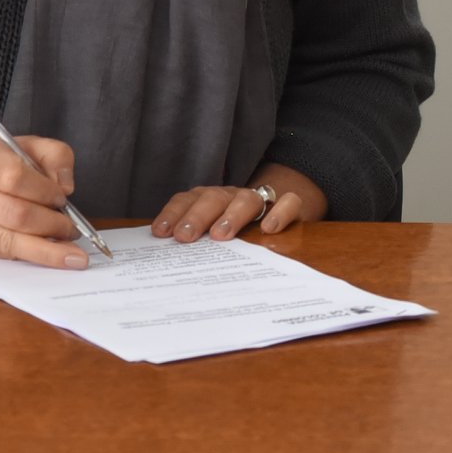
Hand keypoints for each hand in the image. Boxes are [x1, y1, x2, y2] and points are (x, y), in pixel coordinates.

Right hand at [0, 133, 89, 268]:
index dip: (44, 191)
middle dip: (51, 225)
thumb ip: (54, 155)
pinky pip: (2, 256)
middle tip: (72, 228)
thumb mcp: (23, 144)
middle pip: (15, 215)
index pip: (15, 177)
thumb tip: (66, 186)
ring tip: (70, 252)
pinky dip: (30, 257)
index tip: (62, 197)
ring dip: (46, 250)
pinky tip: (49, 255)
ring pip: (8, 242)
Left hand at [152, 166, 322, 242]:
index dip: (173, 213)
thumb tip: (164, 256)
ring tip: (221, 234)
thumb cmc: (236, 228)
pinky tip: (269, 229)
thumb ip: (194, 239)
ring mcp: (260, 200)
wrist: (281, 208)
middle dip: (197, 216)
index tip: (161, 232)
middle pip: (213, 198)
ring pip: (246, 199)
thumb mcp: (213, 233)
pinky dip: (279, 213)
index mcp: (209, 199)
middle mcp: (232, 196)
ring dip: (232, 215)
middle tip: (184, 236)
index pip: (187, 199)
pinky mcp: (290, 206)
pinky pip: (287, 202)